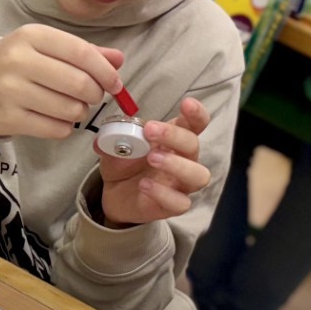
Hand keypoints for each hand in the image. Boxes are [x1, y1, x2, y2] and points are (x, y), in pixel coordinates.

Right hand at [0, 24, 122, 139]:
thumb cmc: (20, 63)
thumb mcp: (47, 47)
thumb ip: (84, 52)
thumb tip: (119, 59)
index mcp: (32, 36)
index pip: (81, 53)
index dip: (105, 71)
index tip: (115, 83)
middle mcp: (19, 61)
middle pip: (79, 83)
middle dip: (95, 94)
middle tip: (93, 96)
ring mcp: (11, 91)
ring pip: (70, 109)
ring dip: (80, 112)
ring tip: (72, 106)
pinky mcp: (9, 119)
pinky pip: (56, 129)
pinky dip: (65, 127)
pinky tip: (57, 118)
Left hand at [98, 96, 211, 227]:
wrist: (115, 194)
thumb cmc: (124, 165)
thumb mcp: (115, 146)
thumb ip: (116, 137)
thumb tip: (112, 132)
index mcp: (174, 140)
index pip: (195, 124)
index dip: (196, 113)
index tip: (186, 103)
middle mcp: (184, 160)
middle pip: (194, 145)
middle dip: (174, 136)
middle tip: (150, 130)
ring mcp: (180, 184)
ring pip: (198, 176)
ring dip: (177, 165)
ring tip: (152, 158)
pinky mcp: (172, 206)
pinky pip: (180, 203)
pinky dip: (163, 193)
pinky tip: (144, 185)